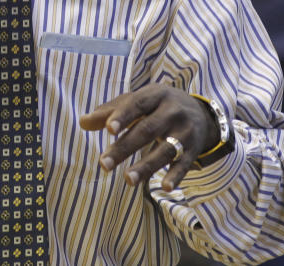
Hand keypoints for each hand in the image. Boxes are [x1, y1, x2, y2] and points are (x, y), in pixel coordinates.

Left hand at [79, 85, 218, 191]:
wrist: (201, 112)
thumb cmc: (156, 106)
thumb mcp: (137, 101)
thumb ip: (109, 112)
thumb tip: (82, 122)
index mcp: (155, 95)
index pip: (136, 105)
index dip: (122, 116)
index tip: (108, 129)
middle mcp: (172, 112)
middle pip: (147, 130)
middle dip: (125, 148)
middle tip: (104, 164)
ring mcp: (185, 132)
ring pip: (165, 150)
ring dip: (147, 166)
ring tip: (128, 179)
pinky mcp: (193, 150)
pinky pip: (184, 165)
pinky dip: (175, 176)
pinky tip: (164, 187)